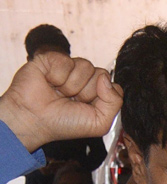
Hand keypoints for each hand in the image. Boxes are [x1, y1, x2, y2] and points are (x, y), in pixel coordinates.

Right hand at [0, 52, 121, 152]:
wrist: (34, 119)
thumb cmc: (65, 123)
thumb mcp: (99, 123)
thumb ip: (114, 103)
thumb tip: (106, 78)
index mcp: (98, 92)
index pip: (114, 85)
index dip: (102, 97)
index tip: (86, 108)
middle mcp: (85, 78)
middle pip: (101, 74)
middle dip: (87, 92)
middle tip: (71, 101)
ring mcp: (69, 67)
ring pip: (86, 66)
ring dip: (72, 85)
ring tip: (59, 93)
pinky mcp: (52, 58)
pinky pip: (66, 61)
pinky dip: (57, 76)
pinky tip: (49, 83)